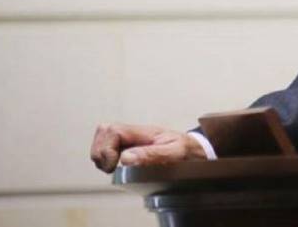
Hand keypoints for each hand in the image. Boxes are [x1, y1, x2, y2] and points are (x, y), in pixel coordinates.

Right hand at [90, 123, 207, 172]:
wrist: (196, 153)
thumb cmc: (188, 151)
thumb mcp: (175, 153)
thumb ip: (152, 155)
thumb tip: (126, 158)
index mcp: (145, 132)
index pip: (113, 130)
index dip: (107, 148)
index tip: (114, 164)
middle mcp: (135, 134)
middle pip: (104, 132)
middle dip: (101, 152)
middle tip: (112, 167)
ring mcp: (131, 140)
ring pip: (103, 140)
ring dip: (102, 156)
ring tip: (113, 167)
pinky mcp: (130, 148)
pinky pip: (109, 148)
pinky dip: (106, 159)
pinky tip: (116, 167)